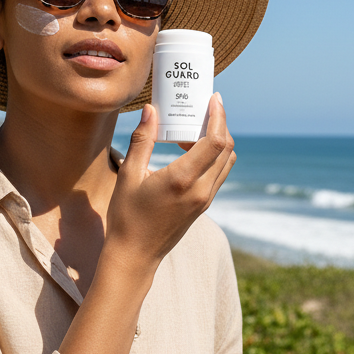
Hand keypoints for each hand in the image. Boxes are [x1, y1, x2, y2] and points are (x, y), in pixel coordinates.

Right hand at [106, 93, 234, 268]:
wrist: (135, 255)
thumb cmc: (127, 216)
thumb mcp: (128, 175)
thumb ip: (143, 140)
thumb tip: (151, 109)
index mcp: (183, 179)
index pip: (215, 141)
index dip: (219, 116)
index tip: (214, 98)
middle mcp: (201, 190)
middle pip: (226, 148)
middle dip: (220, 124)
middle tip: (204, 108)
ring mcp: (205, 200)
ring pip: (227, 162)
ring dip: (218, 141)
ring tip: (195, 128)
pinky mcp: (203, 206)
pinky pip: (219, 174)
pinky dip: (214, 156)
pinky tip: (191, 150)